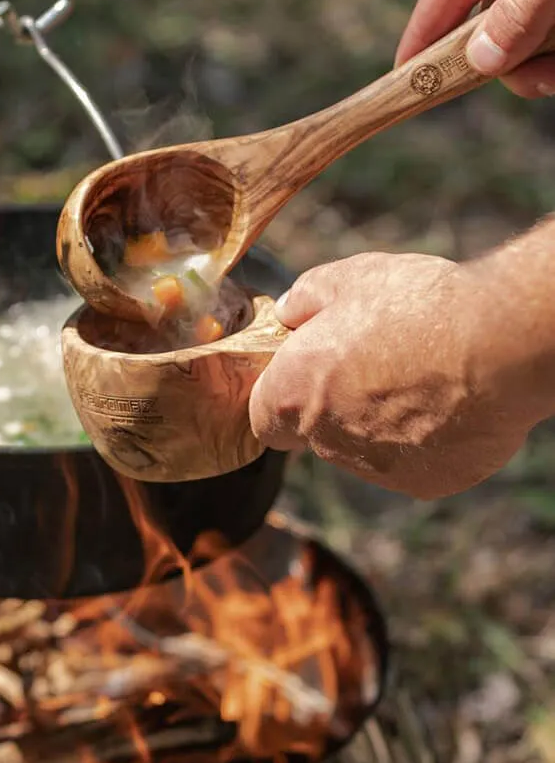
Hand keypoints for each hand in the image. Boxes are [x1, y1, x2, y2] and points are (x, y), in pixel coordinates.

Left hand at [249, 254, 529, 498]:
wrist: (499, 345)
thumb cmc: (418, 306)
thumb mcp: (349, 278)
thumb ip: (304, 298)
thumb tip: (290, 313)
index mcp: (295, 394)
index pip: (263, 419)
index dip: (281, 396)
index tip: (307, 373)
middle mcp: (328, 442)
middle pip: (316, 433)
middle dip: (335, 404)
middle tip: (373, 363)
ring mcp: (378, 469)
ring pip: (364, 451)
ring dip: (378, 423)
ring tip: (419, 377)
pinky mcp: (426, 483)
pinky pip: (412, 464)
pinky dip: (422, 441)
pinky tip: (447, 402)